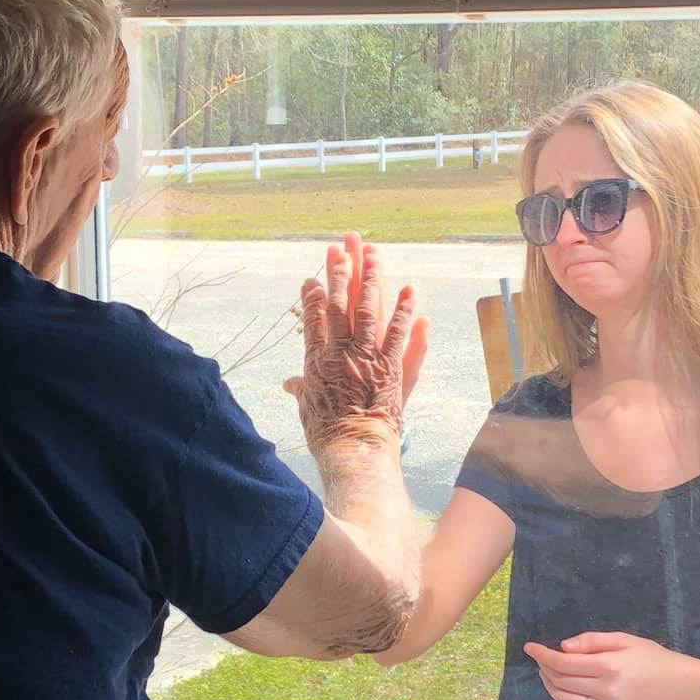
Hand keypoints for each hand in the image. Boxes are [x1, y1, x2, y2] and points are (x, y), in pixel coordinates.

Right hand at [283, 233, 423, 455]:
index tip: (311, 280)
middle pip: (339, 305)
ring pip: (369, 309)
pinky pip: (399, 331)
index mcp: (317, 361)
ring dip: (372, 279)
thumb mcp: (307, 410)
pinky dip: (405, 309)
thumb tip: (290, 383)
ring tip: (374, 254)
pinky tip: (409, 289)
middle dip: (340, 274)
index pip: (312, 321)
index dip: (312, 298)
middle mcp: (340, 352)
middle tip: (340, 249)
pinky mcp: (390, 364)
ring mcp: (366, 356)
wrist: (354, 449)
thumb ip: (301, 391)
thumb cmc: (327, 435)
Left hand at [525, 633, 699, 699]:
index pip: (564, 662)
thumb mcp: (625, 640)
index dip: (543, 654)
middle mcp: (605, 690)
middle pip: (562, 681)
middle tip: (542, 659)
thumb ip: (593, 641)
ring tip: (548, 676)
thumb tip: (563, 647)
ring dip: (550, 687)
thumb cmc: (653, 658)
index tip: (530, 648)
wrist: (680, 686)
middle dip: (545, 668)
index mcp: (608, 666)